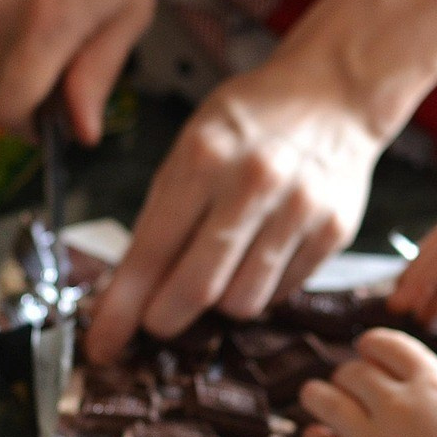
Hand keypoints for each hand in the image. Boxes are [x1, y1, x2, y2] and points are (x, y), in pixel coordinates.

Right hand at [0, 0, 169, 144]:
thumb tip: (82, 129)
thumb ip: (99, 74)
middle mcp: (4, 11)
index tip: (48, 130)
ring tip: (73, 20)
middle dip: (33, 93)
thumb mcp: (132, 9)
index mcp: (44, 29)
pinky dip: (19, 22)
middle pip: (1, 83)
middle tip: (75, 77)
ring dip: (28, 55)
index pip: (6, 108)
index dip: (25, 130)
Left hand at [84, 59, 381, 363]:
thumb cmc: (248, 124)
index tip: (102, 345)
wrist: (334, 91)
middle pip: (197, 290)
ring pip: (241, 303)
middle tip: (157, 321)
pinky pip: (280, 294)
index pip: (151, 253)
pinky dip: (259, 289)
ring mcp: (299, 209)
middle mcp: (254, 183)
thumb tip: (125, 295)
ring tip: (219, 270)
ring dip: (218, 304)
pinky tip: (258, 256)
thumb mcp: (190, 146)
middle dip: (165, 319)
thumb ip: (159, 217)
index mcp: (204, 158)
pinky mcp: (333, 231)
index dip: (122, 309)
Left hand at [300, 321, 436, 436]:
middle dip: (349, 374)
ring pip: (322, 400)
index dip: (372, 345)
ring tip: (318, 400)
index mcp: (433, 385)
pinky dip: (314, 436)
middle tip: (349, 385)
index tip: (369, 352)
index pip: (386, 344)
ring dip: (317, 395)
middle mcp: (395, 406)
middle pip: (351, 372)